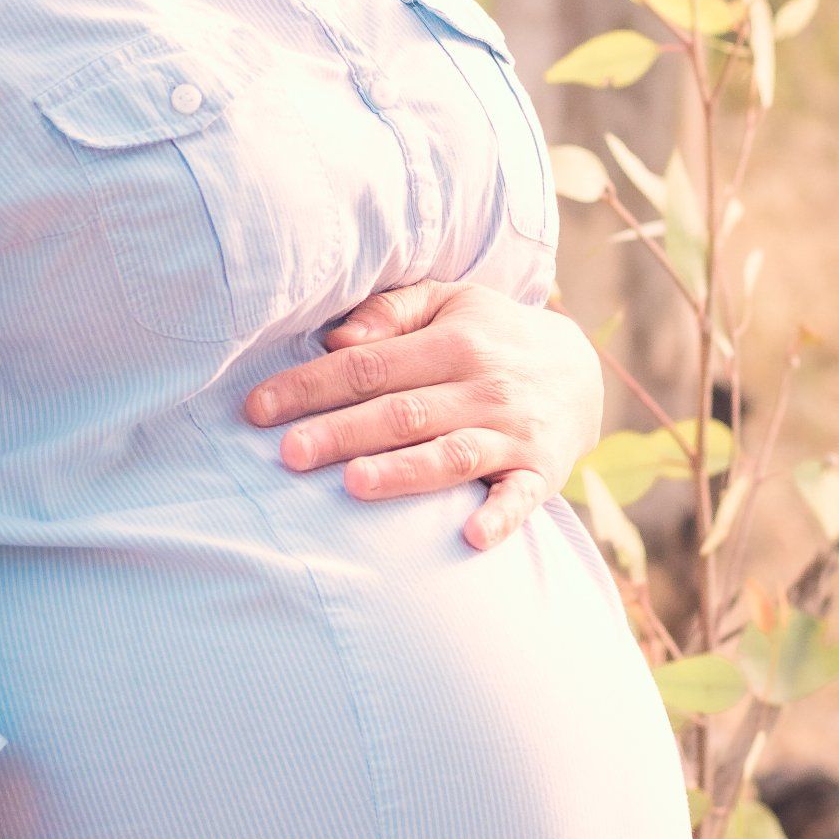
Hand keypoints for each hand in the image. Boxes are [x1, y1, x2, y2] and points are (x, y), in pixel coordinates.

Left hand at [244, 279, 603, 550]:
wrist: (581, 370)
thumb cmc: (490, 335)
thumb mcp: (449, 302)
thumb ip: (390, 311)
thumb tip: (336, 337)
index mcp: (453, 342)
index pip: (369, 365)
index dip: (312, 386)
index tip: (258, 409)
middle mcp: (483, 387)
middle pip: (402, 413)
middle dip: (342, 433)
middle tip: (287, 454)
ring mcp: (513, 433)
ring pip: (451, 455)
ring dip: (404, 472)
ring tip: (354, 485)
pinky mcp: (541, 474)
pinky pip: (520, 499)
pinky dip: (498, 518)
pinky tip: (469, 536)